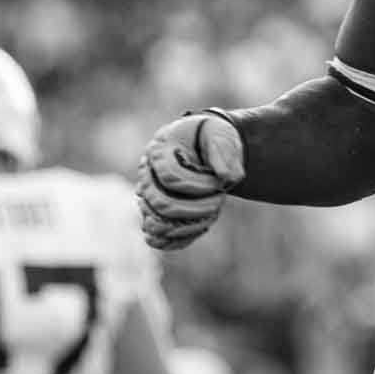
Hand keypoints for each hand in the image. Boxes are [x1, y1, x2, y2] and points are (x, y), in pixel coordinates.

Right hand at [137, 112, 246, 251]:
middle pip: (160, 203)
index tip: (221, 184)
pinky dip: (176, 240)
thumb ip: (222, 150)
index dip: (197, 185)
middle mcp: (147, 175)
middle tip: (220, 201)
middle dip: (195, 208)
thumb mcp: (219, 133)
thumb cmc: (210, 137)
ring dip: (187, 226)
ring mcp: (148, 197)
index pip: (170, 176)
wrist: (204, 147)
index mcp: (158, 151)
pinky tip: (199, 230)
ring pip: (154, 223)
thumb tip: (227, 177)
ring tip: (211, 216)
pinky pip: (156, 237)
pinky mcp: (155, 213)